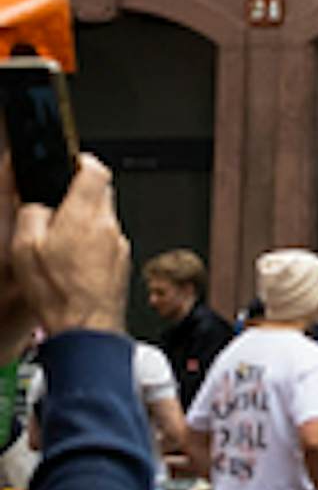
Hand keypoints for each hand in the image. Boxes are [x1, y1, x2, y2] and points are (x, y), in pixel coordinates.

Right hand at [10, 156, 129, 343]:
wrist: (86, 328)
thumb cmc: (59, 294)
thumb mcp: (24, 250)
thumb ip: (30, 215)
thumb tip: (34, 203)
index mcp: (84, 213)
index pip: (94, 167)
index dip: (80, 161)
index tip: (69, 165)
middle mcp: (108, 224)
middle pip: (101, 192)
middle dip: (80, 195)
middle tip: (59, 209)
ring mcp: (119, 244)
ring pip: (104, 219)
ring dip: (86, 224)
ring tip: (63, 246)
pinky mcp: (122, 263)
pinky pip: (108, 243)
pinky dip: (94, 246)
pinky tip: (75, 266)